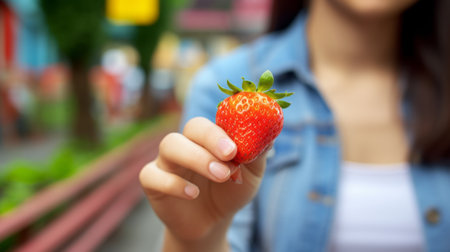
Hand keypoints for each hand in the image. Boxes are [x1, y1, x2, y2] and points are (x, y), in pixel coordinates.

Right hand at [139, 117, 266, 245]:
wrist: (212, 222)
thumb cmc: (231, 191)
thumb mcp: (250, 175)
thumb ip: (257, 154)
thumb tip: (268, 135)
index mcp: (209, 137)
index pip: (214, 121)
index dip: (223, 131)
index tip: (236, 148)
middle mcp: (187, 142)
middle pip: (191, 127)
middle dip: (210, 139)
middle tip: (230, 156)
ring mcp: (167, 160)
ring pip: (170, 146)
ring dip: (196, 158)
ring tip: (220, 175)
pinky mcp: (153, 181)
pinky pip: (152, 175)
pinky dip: (172, 183)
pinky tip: (192, 194)